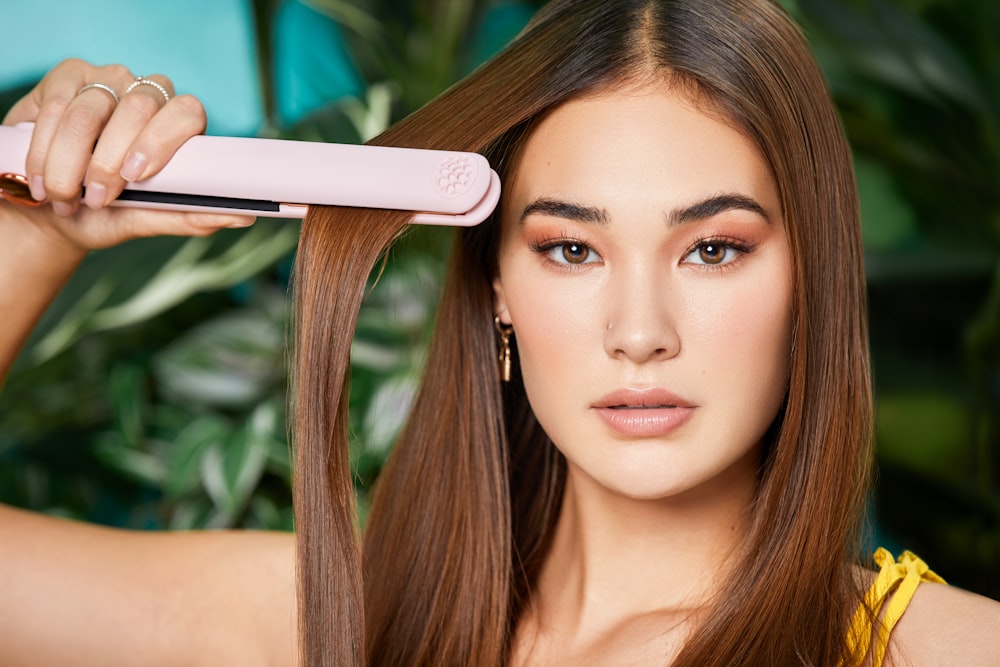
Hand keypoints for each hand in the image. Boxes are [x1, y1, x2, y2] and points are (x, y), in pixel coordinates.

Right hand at [2, 59, 253, 255]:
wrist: (49, 212)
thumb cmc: (105, 214)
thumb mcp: (144, 220)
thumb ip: (189, 217)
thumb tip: (243, 217)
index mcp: (178, 127)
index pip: (187, 113)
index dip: (162, 141)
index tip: (136, 176)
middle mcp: (148, 96)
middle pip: (140, 107)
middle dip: (111, 160)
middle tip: (96, 198)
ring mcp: (108, 81)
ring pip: (91, 111)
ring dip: (71, 163)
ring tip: (65, 196)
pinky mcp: (67, 77)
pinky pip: (57, 105)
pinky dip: (44, 148)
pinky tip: (42, 176)